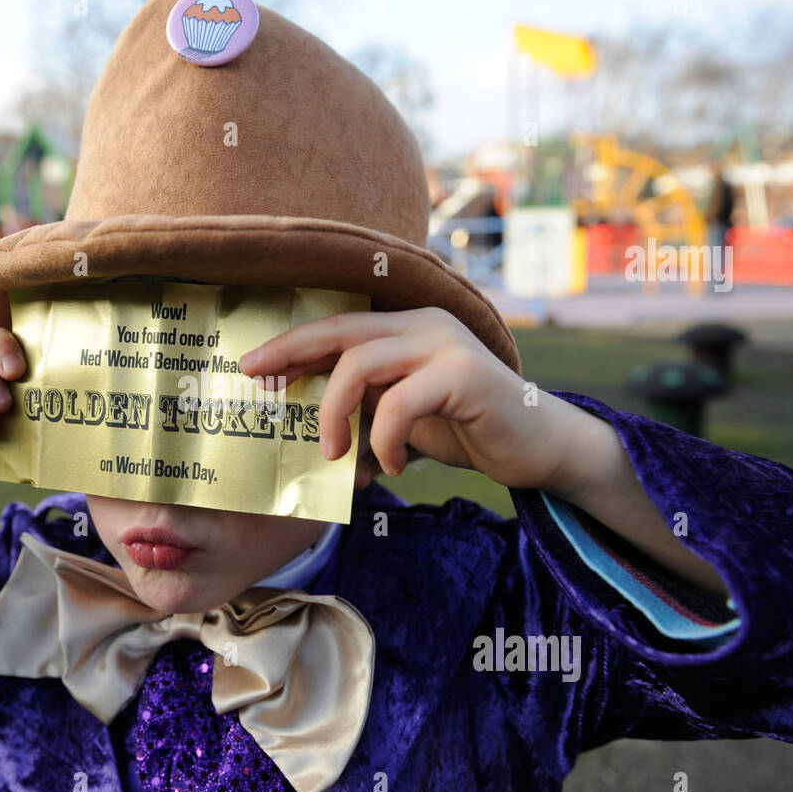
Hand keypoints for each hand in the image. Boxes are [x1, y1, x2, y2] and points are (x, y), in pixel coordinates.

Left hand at [238, 308, 608, 498]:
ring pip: (362, 363)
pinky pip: (401, 402)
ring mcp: (446, 346)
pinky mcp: (465, 375)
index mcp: (407, 328)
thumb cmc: (468, 430)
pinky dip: (383, 439)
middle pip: (342, 331)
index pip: (338, 327)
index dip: (292, 343)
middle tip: (262, 384)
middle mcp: (425, 325)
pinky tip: (388, 466)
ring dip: (335, 411)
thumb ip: (367, 412)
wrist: (539, 448)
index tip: (252, 365)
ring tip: (332, 453)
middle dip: (293, 354)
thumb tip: (317, 439)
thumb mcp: (404, 418)